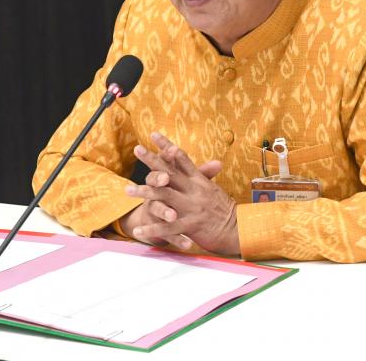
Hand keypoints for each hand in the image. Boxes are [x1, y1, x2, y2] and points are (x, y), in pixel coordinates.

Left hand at [124, 133, 239, 254]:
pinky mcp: (191, 225)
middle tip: (136, 149)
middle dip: (152, 160)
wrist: (238, 229)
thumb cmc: (223, 209)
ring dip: (144, 193)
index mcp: (199, 180)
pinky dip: (153, 229)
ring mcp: (192, 207)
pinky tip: (139, 231)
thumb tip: (202, 161)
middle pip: (170, 172)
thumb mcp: (213, 189)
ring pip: (164, 196)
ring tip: (126, 190)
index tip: (153, 134)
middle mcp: (194, 190)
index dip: (167, 146)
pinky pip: (168, 227)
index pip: (181, 158)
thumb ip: (204, 175)